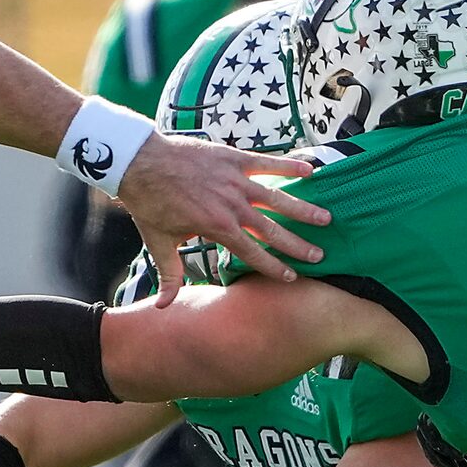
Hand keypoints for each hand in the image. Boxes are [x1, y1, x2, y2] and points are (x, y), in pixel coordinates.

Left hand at [115, 135, 328, 292]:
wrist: (140, 163)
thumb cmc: (149, 204)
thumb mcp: (158, 243)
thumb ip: (169, 275)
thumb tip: (163, 307)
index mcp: (217, 228)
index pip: (253, 253)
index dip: (273, 267)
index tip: (293, 278)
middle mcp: (232, 206)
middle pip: (272, 229)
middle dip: (297, 245)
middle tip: (320, 255)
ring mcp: (235, 181)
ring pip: (276, 198)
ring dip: (302, 209)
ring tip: (326, 218)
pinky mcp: (233, 159)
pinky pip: (266, 163)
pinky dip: (288, 166)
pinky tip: (311, 170)